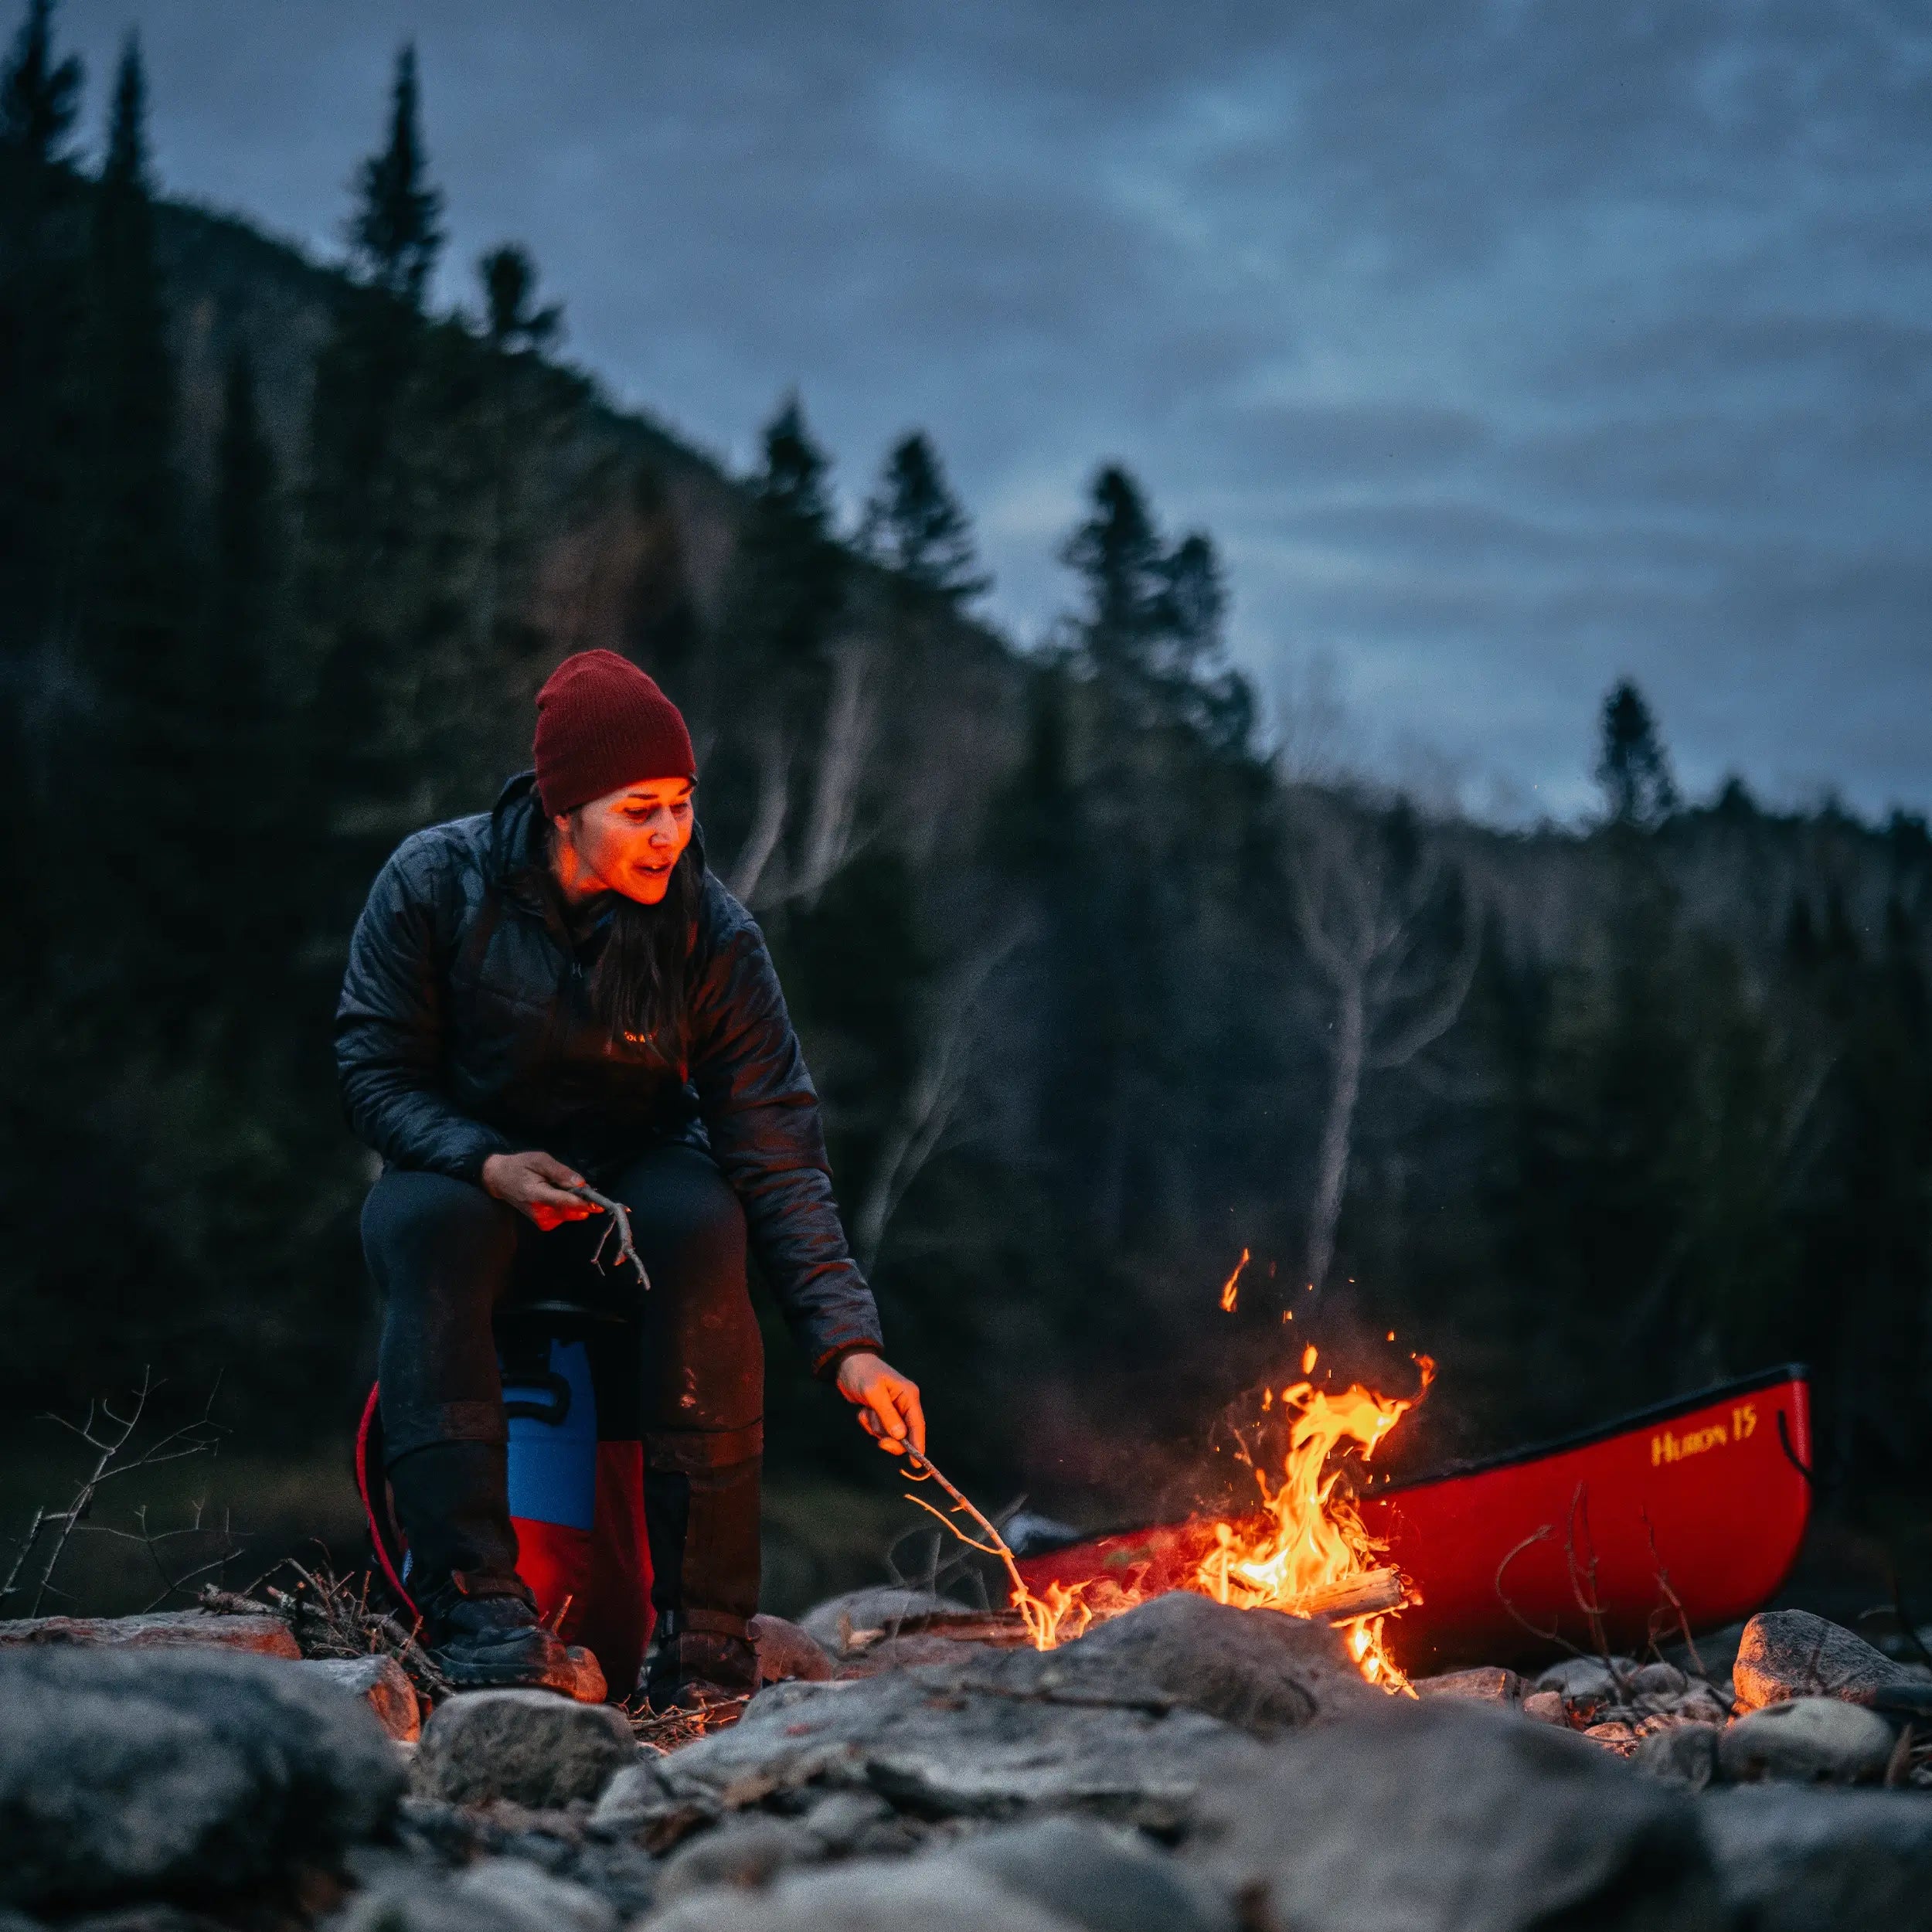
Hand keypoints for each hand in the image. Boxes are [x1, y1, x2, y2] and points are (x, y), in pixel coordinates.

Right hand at [481, 1150, 601, 1231]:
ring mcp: (541, 1220)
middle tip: (586, 1188)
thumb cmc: (520, 1165)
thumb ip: (560, 1172)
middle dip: (583, 1201)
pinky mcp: (543, 1223)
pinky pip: (564, 1216)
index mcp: (537, 1195)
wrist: (498, 1179)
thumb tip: (581, 1183)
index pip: (565, 1202)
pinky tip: (560, 1195)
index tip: (601, 1203)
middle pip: (571, 1212)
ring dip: (576, 1204)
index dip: (585, 1203)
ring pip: (570, 1215)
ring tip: (566, 1188)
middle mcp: (539, 1212)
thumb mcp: (540, 1160)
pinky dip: (568, 1207)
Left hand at [835, 1352, 925, 1457]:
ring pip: (889, 1433)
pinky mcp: (880, 1413)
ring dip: (875, 1427)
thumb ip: (887, 1415)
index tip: (916, 1463)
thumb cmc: (862, 1373)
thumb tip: (900, 1435)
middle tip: (880, 1442)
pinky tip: (863, 1410)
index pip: (917, 1424)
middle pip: (904, 1434)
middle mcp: (903, 1404)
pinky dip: (868, 1423)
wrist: (846, 1363)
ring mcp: (892, 1409)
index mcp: (908, 1396)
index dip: (918, 1445)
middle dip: (889, 1438)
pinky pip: (877, 1428)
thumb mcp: (874, 1393)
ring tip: (867, 1411)